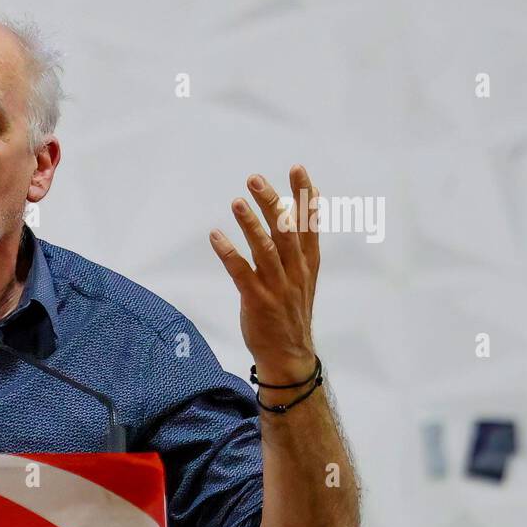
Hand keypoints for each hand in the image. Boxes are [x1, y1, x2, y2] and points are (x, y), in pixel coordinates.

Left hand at [209, 165, 320, 386]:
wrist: (289, 356)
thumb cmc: (291, 314)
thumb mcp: (303, 279)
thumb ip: (300, 249)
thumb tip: (296, 215)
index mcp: (307, 265)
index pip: (309, 224)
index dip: (304, 196)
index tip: (297, 169)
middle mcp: (295, 272)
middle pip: (286, 231)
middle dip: (272, 202)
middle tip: (255, 179)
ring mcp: (277, 287)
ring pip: (266, 249)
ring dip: (250, 224)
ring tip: (237, 201)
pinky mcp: (258, 301)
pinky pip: (241, 273)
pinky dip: (228, 253)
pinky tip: (216, 236)